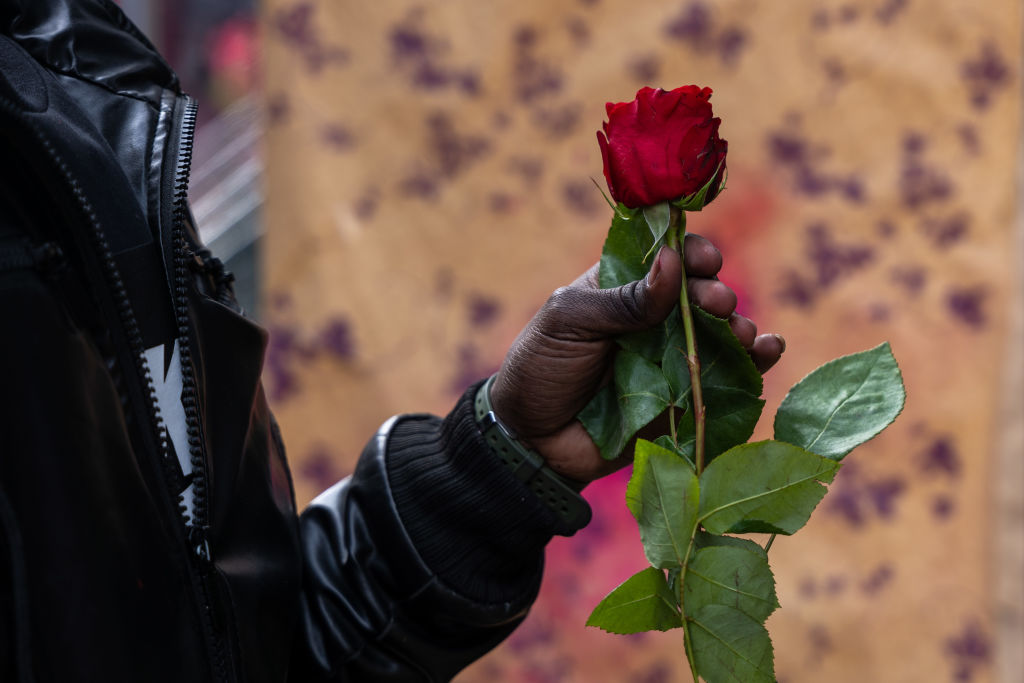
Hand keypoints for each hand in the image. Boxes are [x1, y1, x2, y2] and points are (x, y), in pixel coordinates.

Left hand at [490, 234, 784, 483]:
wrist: (533, 440)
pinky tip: (769, 350)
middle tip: (718, 303)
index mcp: (622, 286)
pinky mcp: (685, 396)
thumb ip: (623, 298)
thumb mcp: (571, 321)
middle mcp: (653, 318)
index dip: (690, 254)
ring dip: (740, 326)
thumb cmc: (542, 368)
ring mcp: (672, 357)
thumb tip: (672, 261)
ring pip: (721, 333)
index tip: (703, 260)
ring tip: (742, 333)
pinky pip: (728, 376)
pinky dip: (755, 361)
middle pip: (701, 294)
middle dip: (716, 293)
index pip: (667, 258)